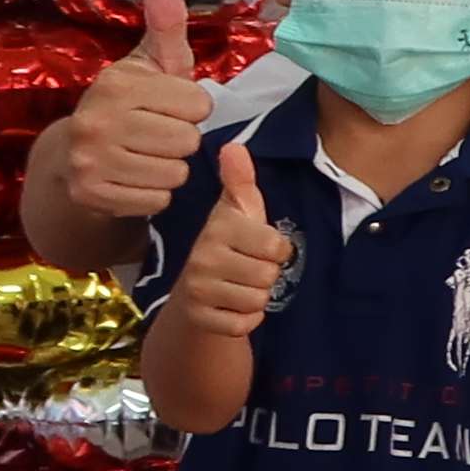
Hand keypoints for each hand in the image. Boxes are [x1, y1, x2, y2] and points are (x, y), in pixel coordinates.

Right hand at [60, 0, 218, 219]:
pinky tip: (134, 179)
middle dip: (182, 140)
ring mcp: (89, 160)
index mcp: (117, 83)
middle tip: (156, 135)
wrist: (74, 158)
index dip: (192, 108)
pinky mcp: (91, 194)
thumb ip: (166, 21)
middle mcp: (97, 119)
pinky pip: (157, 200)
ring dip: (170, 169)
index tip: (169, 106)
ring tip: (145, 156)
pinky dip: (154, 195)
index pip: (199, 104)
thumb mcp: (150, 63)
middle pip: (189, 141)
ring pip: (176, 173)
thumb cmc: (130, 104)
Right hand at [171, 143, 293, 338]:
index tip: (259, 246)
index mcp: (218, 228)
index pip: (276, 245)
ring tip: (239, 286)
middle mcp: (203, 257)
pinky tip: (232, 307)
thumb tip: (234, 146)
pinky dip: (247, 320)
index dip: (277, 249)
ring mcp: (198, 289)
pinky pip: (245, 324)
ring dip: (257, 298)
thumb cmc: (227, 247)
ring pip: (259, 300)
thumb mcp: (238, 212)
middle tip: (248, 268)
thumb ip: (241, 182)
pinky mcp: (200, 318)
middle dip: (267, 275)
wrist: (193, 295)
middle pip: (269, 275)